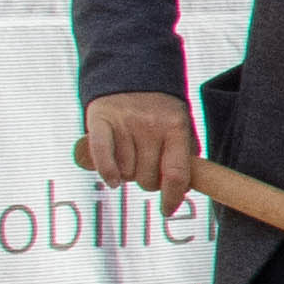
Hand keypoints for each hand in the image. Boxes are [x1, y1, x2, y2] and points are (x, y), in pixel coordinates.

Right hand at [79, 91, 202, 202]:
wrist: (131, 73)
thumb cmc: (160, 109)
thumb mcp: (181, 124)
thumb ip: (183, 153)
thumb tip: (183, 187)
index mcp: (176, 127)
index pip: (176, 173)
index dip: (172, 197)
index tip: (167, 210)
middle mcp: (151, 126)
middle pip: (148, 177)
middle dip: (148, 182)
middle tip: (146, 170)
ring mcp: (125, 123)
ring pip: (126, 172)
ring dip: (127, 174)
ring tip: (130, 158)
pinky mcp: (100, 121)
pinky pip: (102, 155)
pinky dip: (106, 172)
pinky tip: (112, 181)